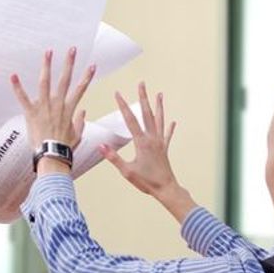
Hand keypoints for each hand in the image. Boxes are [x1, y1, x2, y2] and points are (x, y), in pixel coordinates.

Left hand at [10, 47, 95, 151]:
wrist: (52, 155)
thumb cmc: (64, 147)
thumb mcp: (77, 135)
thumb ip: (80, 122)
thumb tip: (84, 111)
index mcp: (69, 109)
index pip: (80, 89)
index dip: (87, 77)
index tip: (93, 65)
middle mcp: (58, 104)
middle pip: (65, 80)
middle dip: (69, 63)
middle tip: (72, 49)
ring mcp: (44, 107)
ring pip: (45, 82)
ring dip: (47, 66)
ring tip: (49, 52)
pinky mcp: (31, 112)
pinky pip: (23, 97)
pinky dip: (17, 86)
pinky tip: (13, 75)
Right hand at [99, 82, 195, 221]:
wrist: (166, 189)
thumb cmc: (146, 182)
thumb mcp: (126, 171)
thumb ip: (113, 157)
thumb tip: (100, 146)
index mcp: (142, 142)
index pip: (130, 120)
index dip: (123, 106)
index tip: (117, 93)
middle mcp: (152, 139)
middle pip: (146, 114)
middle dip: (143, 97)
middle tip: (141, 84)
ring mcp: (160, 143)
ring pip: (159, 120)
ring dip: (159, 106)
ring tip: (159, 94)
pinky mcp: (165, 149)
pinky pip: (167, 135)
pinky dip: (169, 127)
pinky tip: (173, 121)